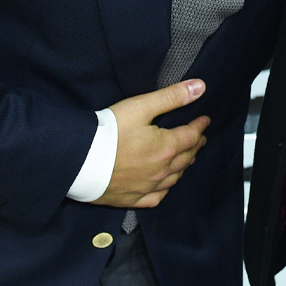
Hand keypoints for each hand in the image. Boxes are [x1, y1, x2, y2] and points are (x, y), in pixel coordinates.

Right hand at [92, 79, 209, 208]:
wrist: (80, 161)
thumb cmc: (109, 131)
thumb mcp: (141, 107)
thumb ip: (172, 97)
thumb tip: (200, 87)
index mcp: (167, 147)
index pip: (191, 135)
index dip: (200, 126)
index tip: (205, 120)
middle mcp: (162, 170)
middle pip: (186, 157)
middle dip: (194, 145)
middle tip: (199, 138)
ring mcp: (147, 186)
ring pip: (174, 178)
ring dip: (183, 166)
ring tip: (187, 159)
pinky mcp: (132, 198)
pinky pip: (155, 197)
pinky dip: (165, 190)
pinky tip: (164, 186)